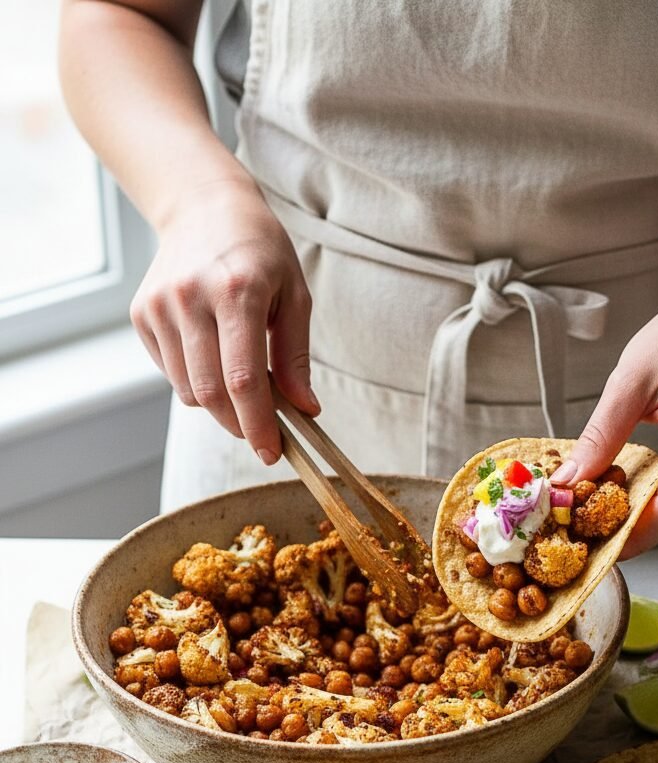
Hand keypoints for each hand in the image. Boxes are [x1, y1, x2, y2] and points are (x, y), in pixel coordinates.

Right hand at [130, 177, 317, 464]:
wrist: (203, 206)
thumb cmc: (260, 253)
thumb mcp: (294, 295)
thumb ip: (297, 356)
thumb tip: (306, 411)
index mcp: (238, 291)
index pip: (244, 380)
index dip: (258, 425)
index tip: (272, 453)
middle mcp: (192, 298)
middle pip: (212, 393)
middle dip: (239, 425)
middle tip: (262, 434)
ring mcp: (161, 306)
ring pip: (189, 390)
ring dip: (219, 405)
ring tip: (241, 383)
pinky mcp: (142, 314)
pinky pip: (171, 374)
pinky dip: (196, 382)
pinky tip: (212, 356)